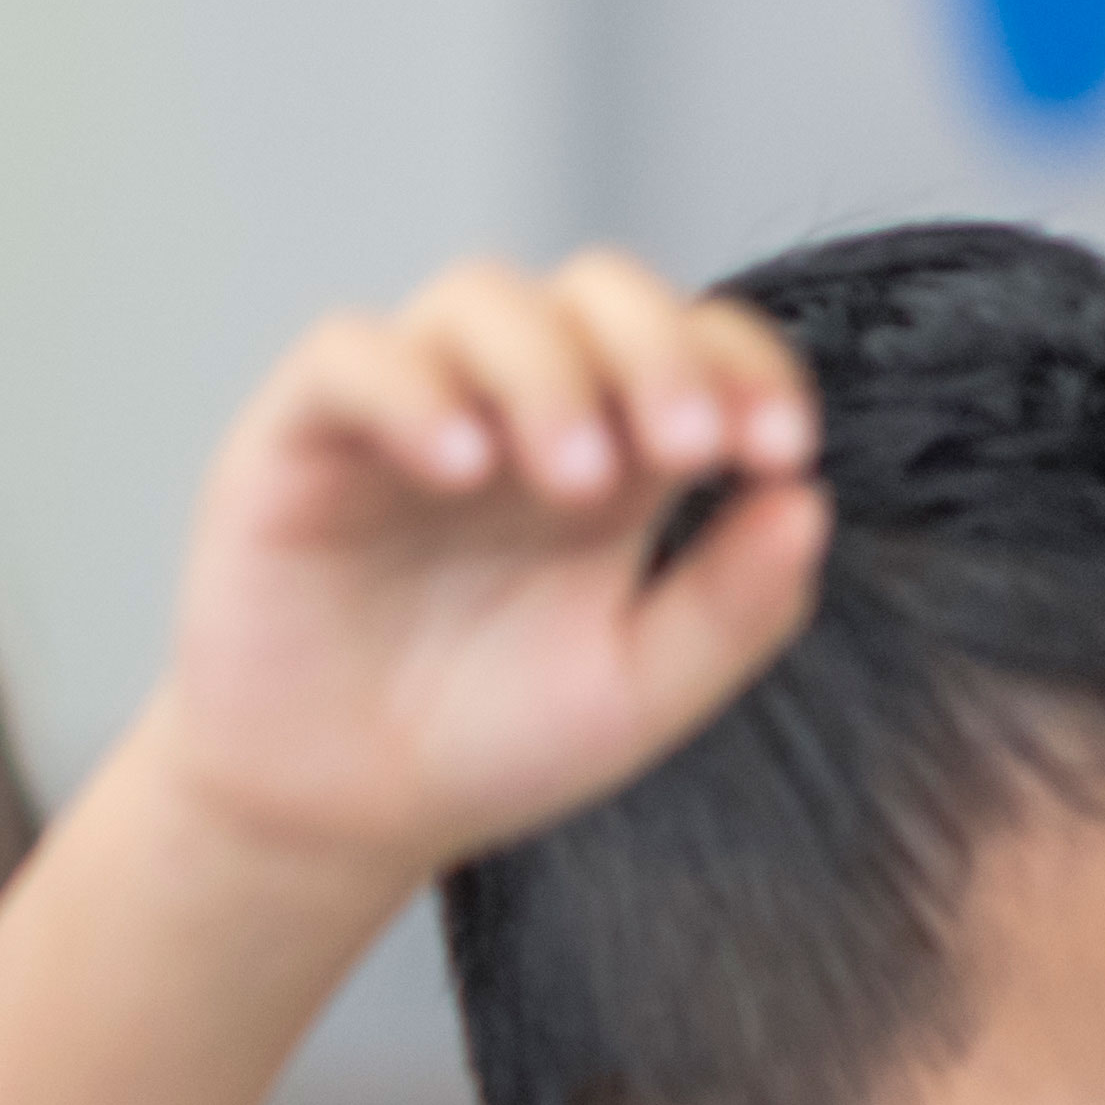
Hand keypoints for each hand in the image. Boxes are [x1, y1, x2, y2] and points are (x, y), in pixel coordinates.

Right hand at [129, 248, 834, 888]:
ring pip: (479, 297)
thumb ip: (734, 605)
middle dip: (657, 350)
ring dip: (546, 368)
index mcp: (618, 457)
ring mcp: (405, 412)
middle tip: (683, 448)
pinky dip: (411, 389)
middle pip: (597, 288)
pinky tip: (459, 466)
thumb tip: (806, 499)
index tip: (777, 451)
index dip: (750, 368)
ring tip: (570, 478)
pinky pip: (349, 356)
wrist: (334, 815)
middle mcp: (514, 410)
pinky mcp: (298, 436)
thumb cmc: (484, 747)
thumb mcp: (639, 693)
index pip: (698, 341)